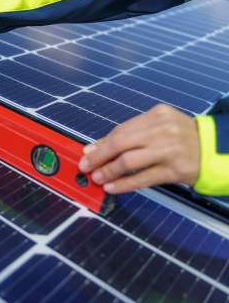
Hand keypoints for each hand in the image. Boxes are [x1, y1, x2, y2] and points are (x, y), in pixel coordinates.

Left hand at [78, 104, 200, 193]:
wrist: (216, 150)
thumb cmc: (182, 139)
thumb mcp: (158, 128)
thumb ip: (129, 135)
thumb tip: (94, 147)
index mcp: (157, 114)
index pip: (121, 130)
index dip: (101, 143)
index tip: (87, 153)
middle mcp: (163, 130)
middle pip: (121, 143)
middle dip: (99, 156)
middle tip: (86, 166)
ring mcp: (169, 150)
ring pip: (129, 161)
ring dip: (109, 171)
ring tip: (98, 178)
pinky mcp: (174, 170)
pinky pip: (142, 178)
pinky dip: (124, 184)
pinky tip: (113, 187)